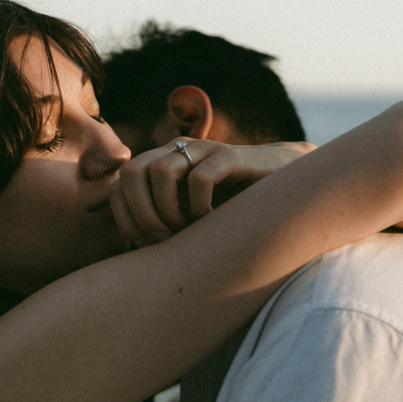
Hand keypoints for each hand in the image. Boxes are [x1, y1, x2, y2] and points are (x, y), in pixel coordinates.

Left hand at [110, 139, 314, 245]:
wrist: (283, 189)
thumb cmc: (231, 212)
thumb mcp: (189, 220)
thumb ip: (161, 225)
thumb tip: (132, 251)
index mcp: (161, 164)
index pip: (119, 184)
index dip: (126, 217)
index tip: (148, 243)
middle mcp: (176, 152)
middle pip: (132, 172)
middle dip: (142, 212)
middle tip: (165, 236)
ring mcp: (202, 150)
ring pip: (161, 171)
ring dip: (169, 209)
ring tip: (189, 227)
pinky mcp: (229, 155)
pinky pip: (200, 178)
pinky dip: (200, 206)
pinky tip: (213, 220)